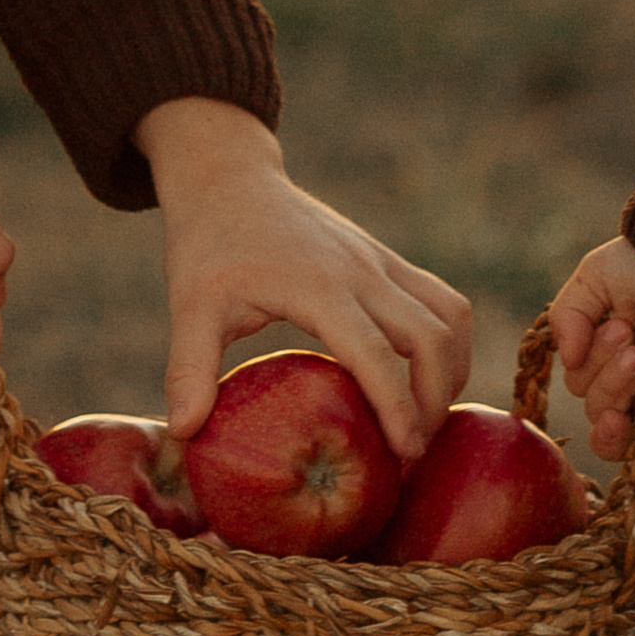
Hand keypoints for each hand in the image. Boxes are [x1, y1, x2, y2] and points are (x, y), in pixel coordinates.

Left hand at [137, 97, 473, 459]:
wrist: (230, 178)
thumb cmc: (208, 245)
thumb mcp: (190, 305)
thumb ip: (188, 368)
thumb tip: (183, 434)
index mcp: (319, 286)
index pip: (376, 355)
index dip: (399, 409)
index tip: (405, 457)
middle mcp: (362, 271)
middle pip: (434, 335)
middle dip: (436, 400)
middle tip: (413, 452)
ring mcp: (379, 261)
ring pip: (450, 313)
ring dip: (452, 369)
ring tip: (425, 419)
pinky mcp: (383, 260)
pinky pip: (438, 299)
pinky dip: (445, 342)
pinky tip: (421, 378)